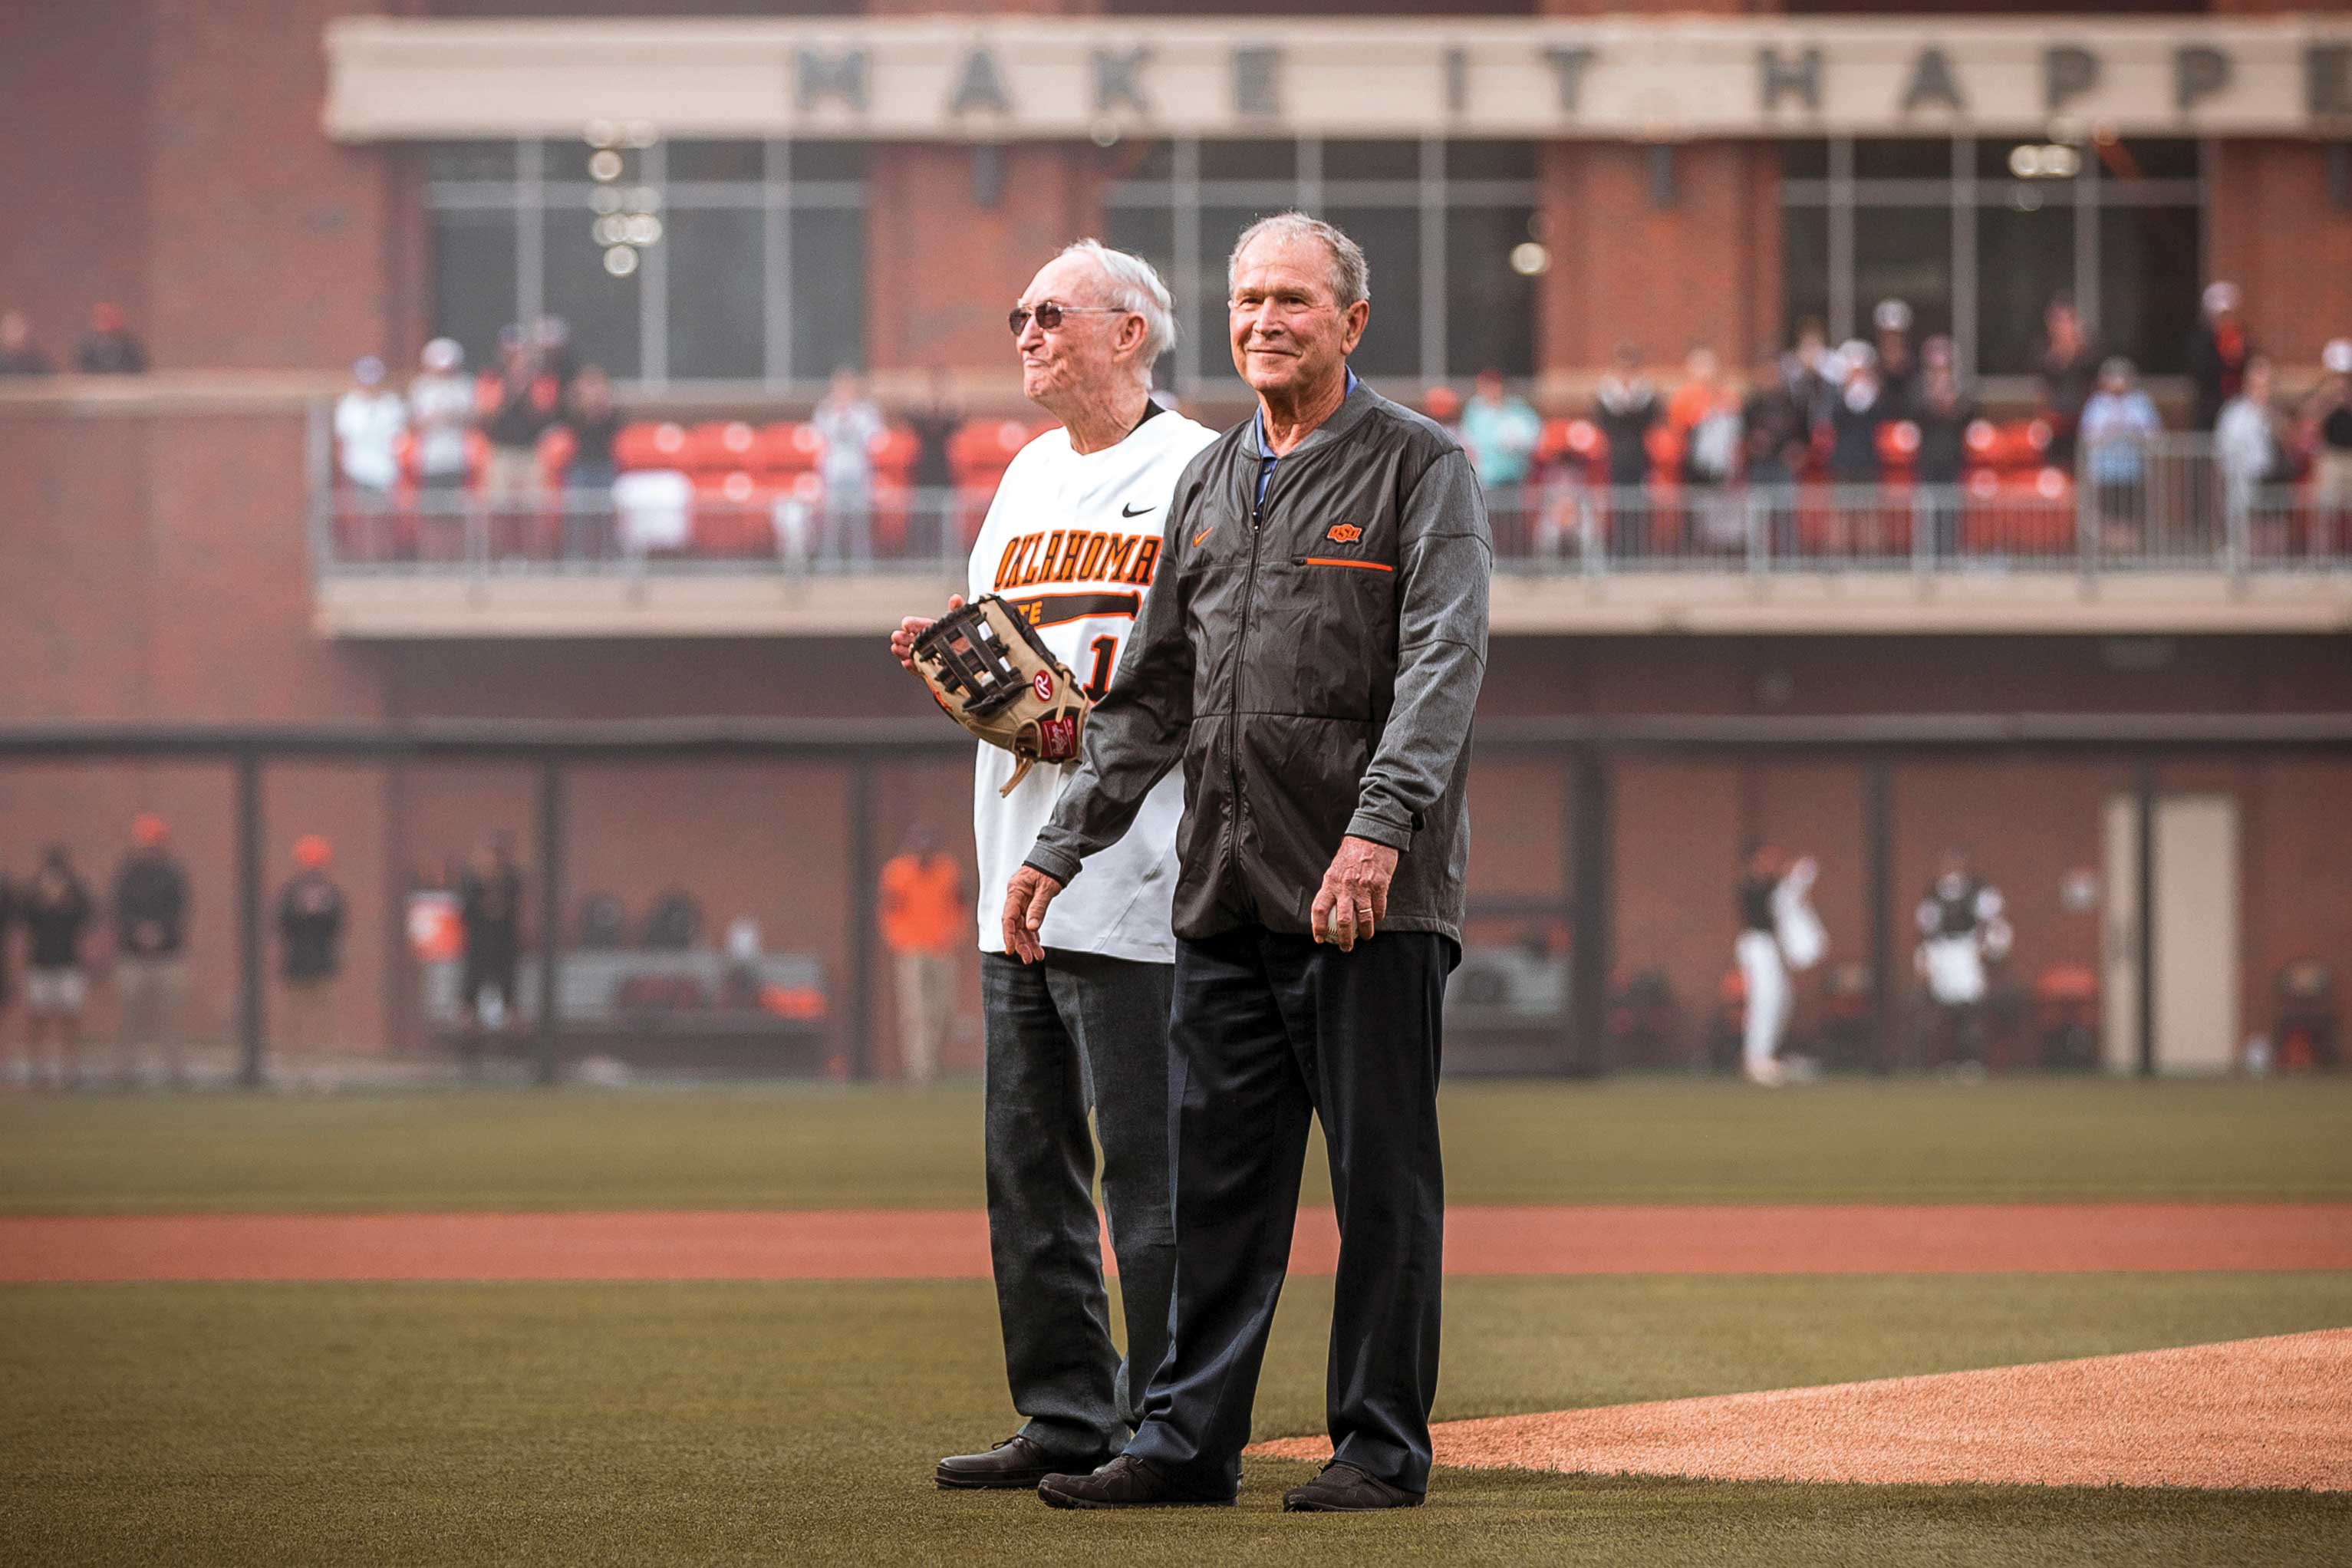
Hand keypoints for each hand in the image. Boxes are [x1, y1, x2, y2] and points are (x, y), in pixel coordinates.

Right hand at [890, 593, 965, 670]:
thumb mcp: (965, 624)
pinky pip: (921, 671)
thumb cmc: (971, 642)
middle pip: (915, 641)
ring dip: (904, 651)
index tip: (906, 624)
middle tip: (896, 636)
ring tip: (895, 648)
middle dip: (904, 638)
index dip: (914, 625)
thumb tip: (955, 597)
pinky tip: (906, 663)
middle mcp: (932, 645)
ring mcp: (931, 660)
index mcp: (937, 632)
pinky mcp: (932, 674)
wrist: (978, 667)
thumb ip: (958, 611)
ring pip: (914, 655)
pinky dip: (913, 667)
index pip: (923, 626)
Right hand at [1001, 864, 1063, 963]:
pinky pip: (1029, 921)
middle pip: (1014, 925)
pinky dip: (1033, 933)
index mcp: (1015, 890)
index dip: (1008, 935)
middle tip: (1028, 959)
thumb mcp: (1047, 887)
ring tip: (1037, 956)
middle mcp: (1016, 897)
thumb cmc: (1050, 867)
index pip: (1008, 917)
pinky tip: (1037, 944)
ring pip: (1022, 925)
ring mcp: (1022, 900)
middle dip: (1021, 943)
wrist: (1057, 855)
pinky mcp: (1030, 902)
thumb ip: (1038, 907)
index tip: (1011, 950)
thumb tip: (1031, 927)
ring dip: (1029, 941)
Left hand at [1310, 835, 1399, 951]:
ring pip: (1363, 918)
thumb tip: (1329, 908)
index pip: (1319, 908)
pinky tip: (1377, 919)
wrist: (1372, 836)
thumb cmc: (1352, 854)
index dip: (1317, 926)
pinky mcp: (1380, 885)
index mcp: (1331, 882)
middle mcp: (1345, 886)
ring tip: (1365, 937)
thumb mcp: (1336, 868)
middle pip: (1342, 920)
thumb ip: (1333, 888)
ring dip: (1365, 932)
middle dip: (1343, 938)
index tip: (1319, 938)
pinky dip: (1378, 917)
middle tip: (1345, 947)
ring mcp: (1363, 886)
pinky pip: (1379, 909)